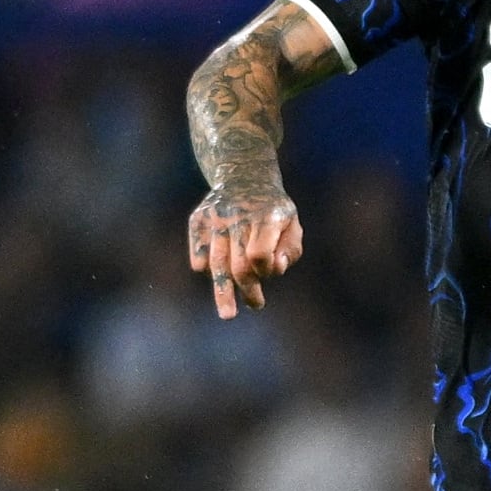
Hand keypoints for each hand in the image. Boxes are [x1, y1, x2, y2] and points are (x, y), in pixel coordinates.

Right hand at [187, 181, 303, 317]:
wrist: (243, 176)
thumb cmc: (272, 210)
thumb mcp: (292, 223)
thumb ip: (290, 249)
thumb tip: (275, 270)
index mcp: (266, 217)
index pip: (259, 254)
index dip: (265, 269)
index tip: (270, 272)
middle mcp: (238, 217)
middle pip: (239, 264)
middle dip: (248, 289)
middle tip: (256, 305)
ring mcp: (215, 218)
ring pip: (216, 262)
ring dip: (223, 291)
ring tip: (228, 314)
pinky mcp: (198, 220)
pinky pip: (199, 250)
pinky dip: (204, 266)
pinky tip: (211, 273)